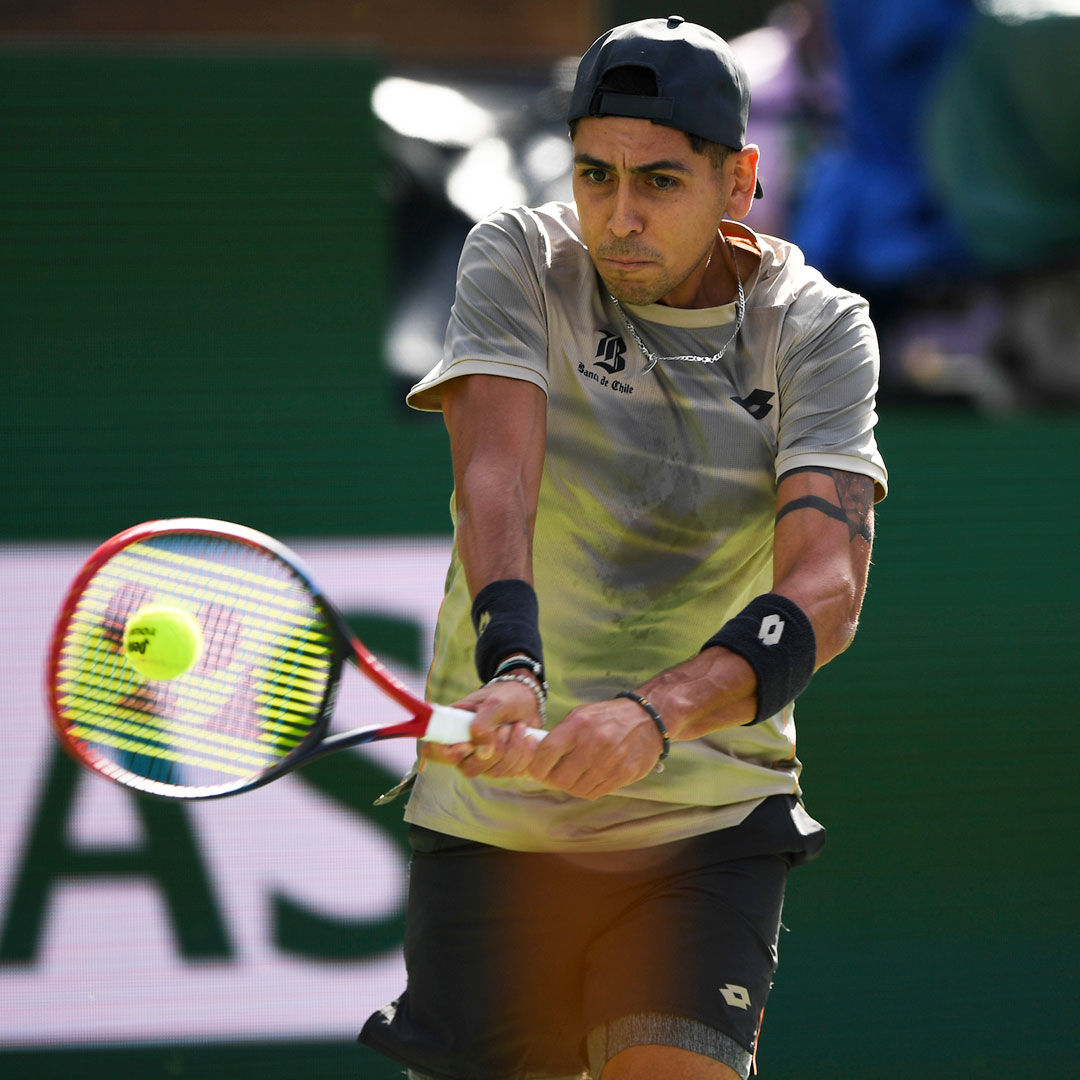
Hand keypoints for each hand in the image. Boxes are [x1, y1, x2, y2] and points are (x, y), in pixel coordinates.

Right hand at [421, 678, 542, 779]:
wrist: (528, 699)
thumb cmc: (506, 696)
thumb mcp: (495, 702)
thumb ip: (484, 723)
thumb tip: (482, 752)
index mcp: (451, 728)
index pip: (432, 750)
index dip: (447, 755)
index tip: (468, 746)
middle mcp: (463, 747)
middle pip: (468, 768)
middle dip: (493, 750)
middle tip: (504, 727)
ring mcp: (482, 759)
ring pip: (492, 772)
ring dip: (512, 750)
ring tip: (519, 726)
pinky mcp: (502, 765)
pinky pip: (511, 772)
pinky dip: (523, 755)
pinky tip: (527, 737)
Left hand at [527, 695, 664, 799]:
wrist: (648, 719)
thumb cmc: (608, 717)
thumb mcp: (581, 715)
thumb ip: (560, 735)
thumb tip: (537, 757)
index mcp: (578, 724)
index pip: (547, 753)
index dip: (536, 767)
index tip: (536, 771)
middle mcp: (593, 743)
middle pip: (560, 778)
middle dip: (553, 780)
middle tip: (555, 776)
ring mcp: (609, 761)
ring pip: (577, 789)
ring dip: (571, 786)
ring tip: (575, 776)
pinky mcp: (623, 775)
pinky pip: (595, 792)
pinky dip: (588, 789)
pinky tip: (590, 778)